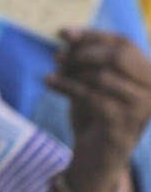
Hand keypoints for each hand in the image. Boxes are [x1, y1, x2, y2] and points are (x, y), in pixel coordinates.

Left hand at [47, 29, 150, 191]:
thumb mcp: (91, 81)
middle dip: (84, 53)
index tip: (62, 33)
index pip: (124, 44)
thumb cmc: (94, 115)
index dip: (92, 35)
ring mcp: (141, 111)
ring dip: (72, 71)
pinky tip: (50, 82)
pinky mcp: (123, 127)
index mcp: (147, 77)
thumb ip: (86, 58)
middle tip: (59, 58)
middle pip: (119, 56)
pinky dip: (67, 86)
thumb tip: (67, 35)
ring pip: (104, 76)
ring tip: (54, 73)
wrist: (95, 159)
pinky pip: (92, 97)